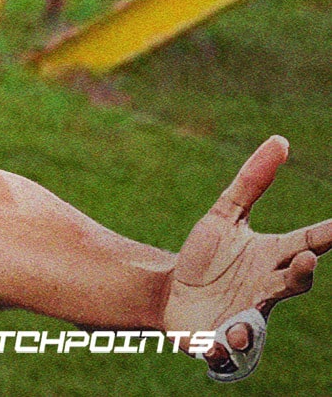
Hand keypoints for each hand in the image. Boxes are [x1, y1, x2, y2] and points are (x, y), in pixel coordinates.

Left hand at [161, 136, 329, 379]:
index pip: (307, 242)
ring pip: (262, 320)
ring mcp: (248, 314)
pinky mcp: (220, 337)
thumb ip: (251, 182)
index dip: (327, 235)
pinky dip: (222, 345)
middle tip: (306, 260)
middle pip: (294, 281)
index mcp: (273, 256)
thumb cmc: (207, 255)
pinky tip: (216, 342)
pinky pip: (226, 346)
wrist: (171, 292)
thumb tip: (280, 140)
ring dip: (255, 321)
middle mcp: (268, 288)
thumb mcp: (225, 214)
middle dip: (301, 273)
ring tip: (243, 322)